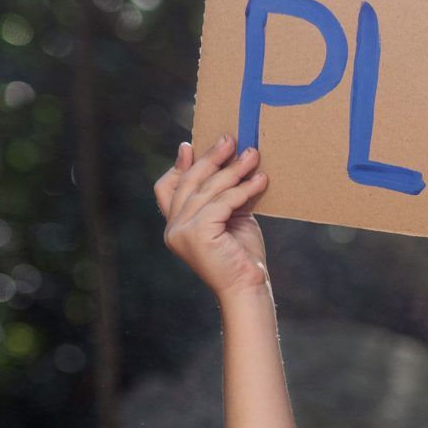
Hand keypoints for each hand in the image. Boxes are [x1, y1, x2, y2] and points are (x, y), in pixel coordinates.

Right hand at [156, 134, 269, 297]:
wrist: (248, 288)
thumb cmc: (242, 255)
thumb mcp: (230, 218)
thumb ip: (223, 196)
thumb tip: (229, 162)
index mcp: (175, 226)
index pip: (166, 189)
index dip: (178, 167)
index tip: (190, 146)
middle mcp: (173, 229)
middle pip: (189, 183)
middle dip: (211, 158)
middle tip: (231, 139)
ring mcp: (181, 232)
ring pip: (208, 190)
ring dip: (233, 169)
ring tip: (253, 155)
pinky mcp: (197, 234)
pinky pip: (221, 202)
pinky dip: (243, 189)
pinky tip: (260, 180)